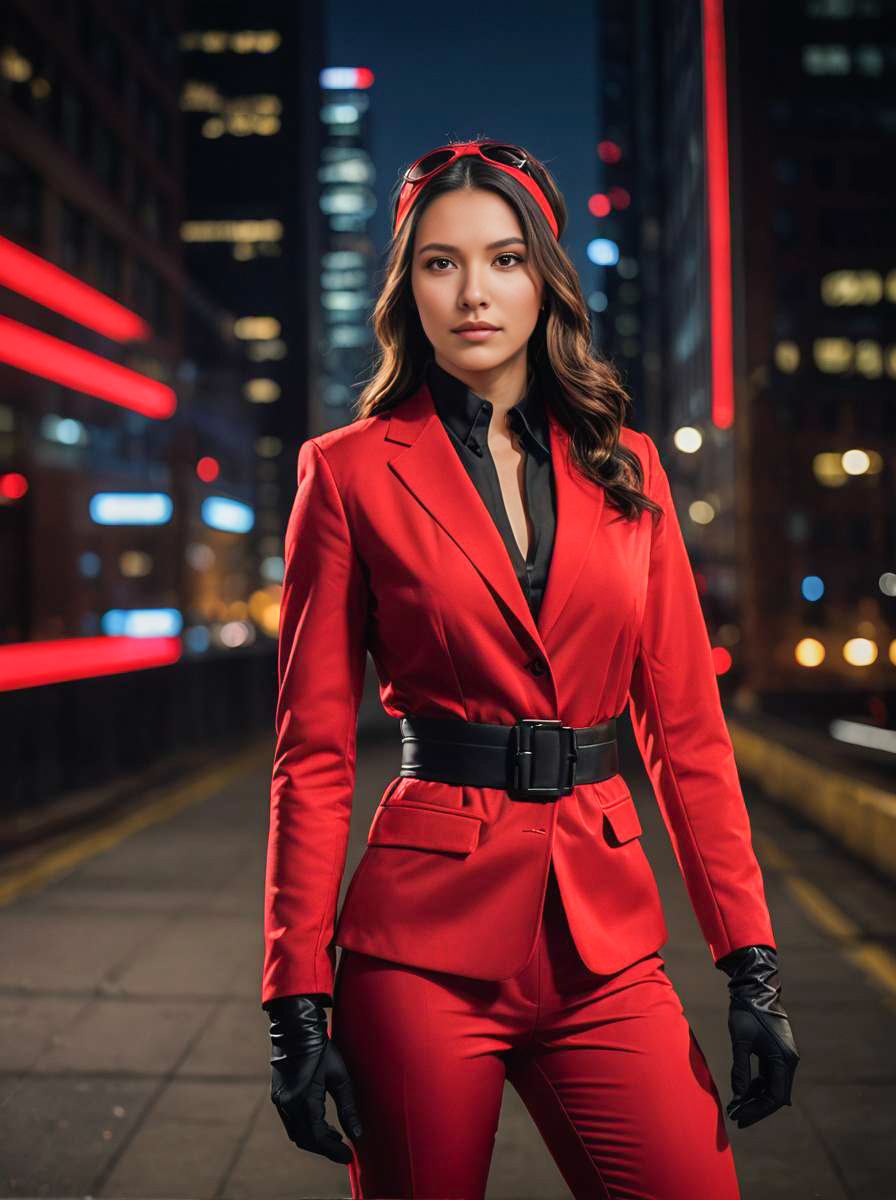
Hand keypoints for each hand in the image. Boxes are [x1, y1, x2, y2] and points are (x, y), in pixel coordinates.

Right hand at [264, 992, 362, 1162]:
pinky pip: (292, 1122)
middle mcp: (287, 1105)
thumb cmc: (321, 1049)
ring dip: (315, 1139)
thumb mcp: (340, 1077)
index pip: (317, 1137)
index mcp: (303, 1100)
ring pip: (297, 1133)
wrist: (295, 1029)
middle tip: (344, 1150)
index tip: (349, 1156)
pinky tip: (321, 1124)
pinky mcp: (278, 1097)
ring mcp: (280, 1101)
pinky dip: (306, 1128)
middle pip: (305, 1139)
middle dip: (325, 1147)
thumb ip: (348, 1108)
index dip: (333, 1151)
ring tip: (336, 1138)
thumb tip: (357, 1135)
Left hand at [715, 945, 799, 1127]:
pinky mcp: (776, 1051)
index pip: (774, 1097)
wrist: (755, 988)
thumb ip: (741, 1069)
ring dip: (756, 1097)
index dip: (757, 1111)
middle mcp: (788, 1061)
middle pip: (775, 1095)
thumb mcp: (741, 1041)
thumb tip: (739, 1096)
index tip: (740, 1118)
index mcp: (784, 1060)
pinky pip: (769, 1075)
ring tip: (736, 1106)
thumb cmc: (747, 1012)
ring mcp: (784, 1056)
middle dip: (756, 1107)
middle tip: (736, 1116)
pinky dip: (757, 1085)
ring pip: (772, 1086)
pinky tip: (743, 1091)